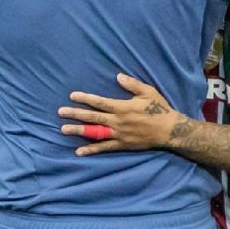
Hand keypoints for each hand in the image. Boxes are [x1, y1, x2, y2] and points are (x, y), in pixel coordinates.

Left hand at [58, 73, 182, 155]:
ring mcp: (119, 134)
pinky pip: (104, 148)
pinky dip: (91, 150)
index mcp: (122, 107)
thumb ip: (132, 84)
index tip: (72, 96)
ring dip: (79, 131)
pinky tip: (79, 152)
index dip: (85, 98)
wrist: (169, 130)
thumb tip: (118, 76)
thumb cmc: (159, 109)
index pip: (100, 102)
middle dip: (75, 114)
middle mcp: (118, 121)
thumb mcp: (148, 92)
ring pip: (95, 132)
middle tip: (60, 112)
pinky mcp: (122, 145)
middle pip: (93, 117)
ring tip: (64, 130)